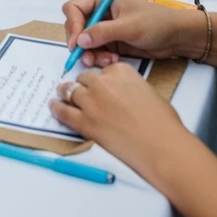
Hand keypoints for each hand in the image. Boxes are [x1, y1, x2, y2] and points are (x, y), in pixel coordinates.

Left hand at [51, 64, 187, 177]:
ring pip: (70, 91)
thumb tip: (123, 95)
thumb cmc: (162, 123)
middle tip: (83, 92)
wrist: (161, 146)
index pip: (104, 70)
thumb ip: (131, 87)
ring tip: (62, 93)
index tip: (101, 85)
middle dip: (84, 85)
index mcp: (121, 72)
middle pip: (85, 78)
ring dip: (66, 92)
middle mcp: (103, 83)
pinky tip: (54, 106)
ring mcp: (91, 102)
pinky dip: (57, 108)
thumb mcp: (148, 93)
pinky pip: (64, 112)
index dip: (102, 79)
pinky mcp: (85, 122)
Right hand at [61, 0, 203, 67]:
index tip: (77, 44)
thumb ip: (103, 32)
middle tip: (89, 58)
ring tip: (107, 61)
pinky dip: (100, 58)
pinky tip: (113, 61)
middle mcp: (100, 10)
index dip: (73, 26)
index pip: (74, 8)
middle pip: (76, 26)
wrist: (176, 37)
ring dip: (91, 54)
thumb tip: (79, 41)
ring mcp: (104, 27)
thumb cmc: (155, 24)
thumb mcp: (129, 27)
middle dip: (81, 43)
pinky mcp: (110, 41)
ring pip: (84, 42)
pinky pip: (95, 51)